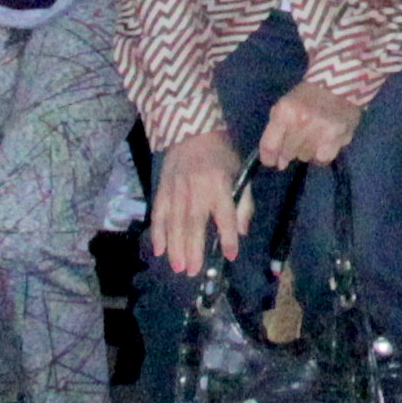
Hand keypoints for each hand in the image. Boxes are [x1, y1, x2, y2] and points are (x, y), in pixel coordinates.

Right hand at [148, 122, 251, 275]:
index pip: (226, 214)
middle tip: (193, 271)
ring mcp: (177, 190)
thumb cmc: (221, 157)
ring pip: (174, 222)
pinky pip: (158, 214)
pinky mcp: (162, 189)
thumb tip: (241, 232)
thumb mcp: (239, 174)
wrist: (192, 131)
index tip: (230, 255)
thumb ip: (243, 203)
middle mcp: (197, 189)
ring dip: (175, 247)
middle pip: (194, 223)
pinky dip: (158, 233)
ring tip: (178, 268)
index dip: (228, 235)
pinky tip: (159, 250)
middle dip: (193, 249)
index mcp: (220, 184)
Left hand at [252, 81, 360, 170]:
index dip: (269, 158)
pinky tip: (324, 144)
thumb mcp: (284, 106)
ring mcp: (319, 129)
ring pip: (305, 157)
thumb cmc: (307, 95)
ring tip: (313, 136)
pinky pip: (322, 159)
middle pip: (287, 153)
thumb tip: (279, 163)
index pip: (270, 147)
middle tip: (299, 137)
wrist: (338, 83)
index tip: (273, 160)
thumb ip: (276, 133)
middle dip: (289, 150)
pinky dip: (322, 155)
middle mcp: (301, 121)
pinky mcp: (336, 137)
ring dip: (306, 150)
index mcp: (284, 112)